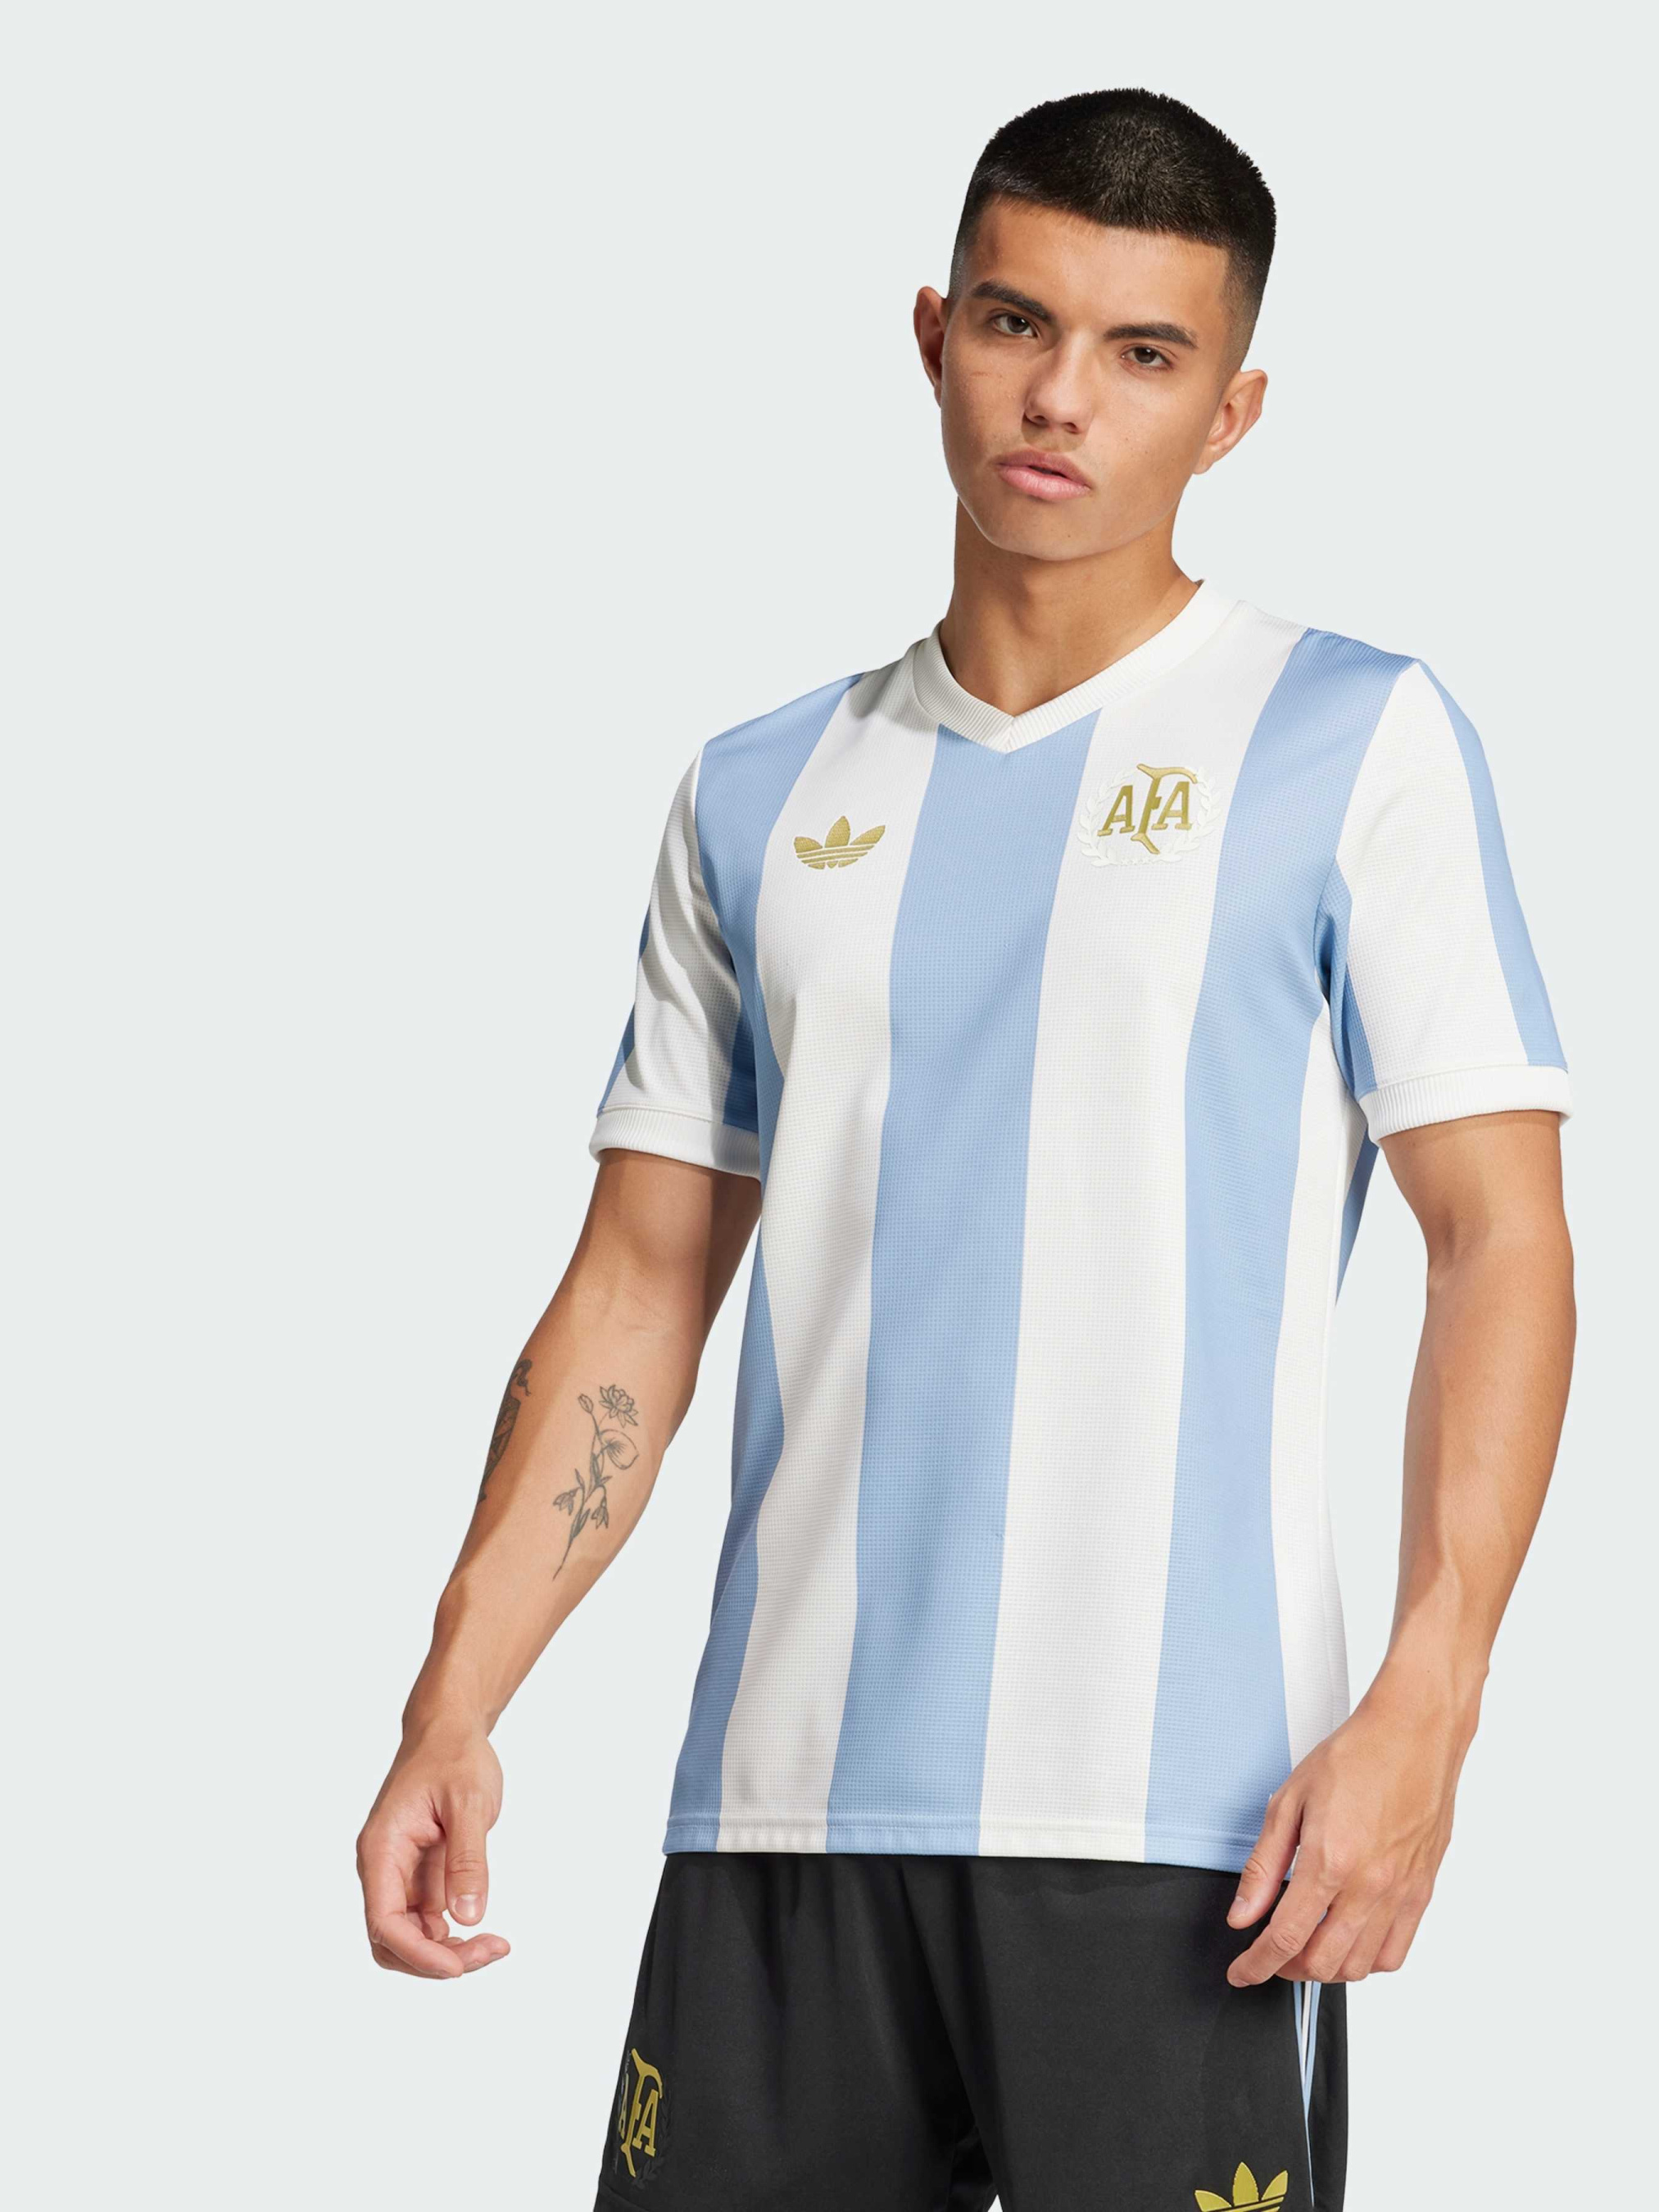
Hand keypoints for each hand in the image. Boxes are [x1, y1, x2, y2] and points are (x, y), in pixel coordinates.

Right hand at [356, 1726, 510, 1978]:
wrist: (449, 1730)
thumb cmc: (454, 1756)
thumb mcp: (468, 1802)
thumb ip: (467, 1859)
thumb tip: (470, 1917)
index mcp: (381, 1849)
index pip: (384, 1921)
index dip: (417, 1953)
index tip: (459, 1966)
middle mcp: (382, 1867)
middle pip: (391, 1940)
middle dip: (434, 1960)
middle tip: (490, 1951)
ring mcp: (399, 1874)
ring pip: (410, 1936)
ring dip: (446, 1952)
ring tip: (495, 1945)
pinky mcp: (419, 1876)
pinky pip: (427, 1921)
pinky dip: (453, 1935)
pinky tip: (484, 1931)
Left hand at [1224, 1675, 1471, 1985]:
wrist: (1413, 1734)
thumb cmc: (1355, 1757)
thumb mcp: (1290, 1801)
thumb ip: (1263, 1866)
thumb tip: (1243, 1914)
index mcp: (1331, 1861)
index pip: (1286, 1938)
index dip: (1257, 1964)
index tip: (1242, 1972)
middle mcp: (1370, 1886)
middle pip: (1322, 1962)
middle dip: (1286, 1969)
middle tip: (1269, 1954)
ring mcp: (1401, 1893)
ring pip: (1360, 1967)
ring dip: (1326, 1968)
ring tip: (1306, 1946)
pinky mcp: (1422, 1892)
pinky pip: (1396, 1952)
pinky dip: (1367, 1960)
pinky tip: (1348, 1940)